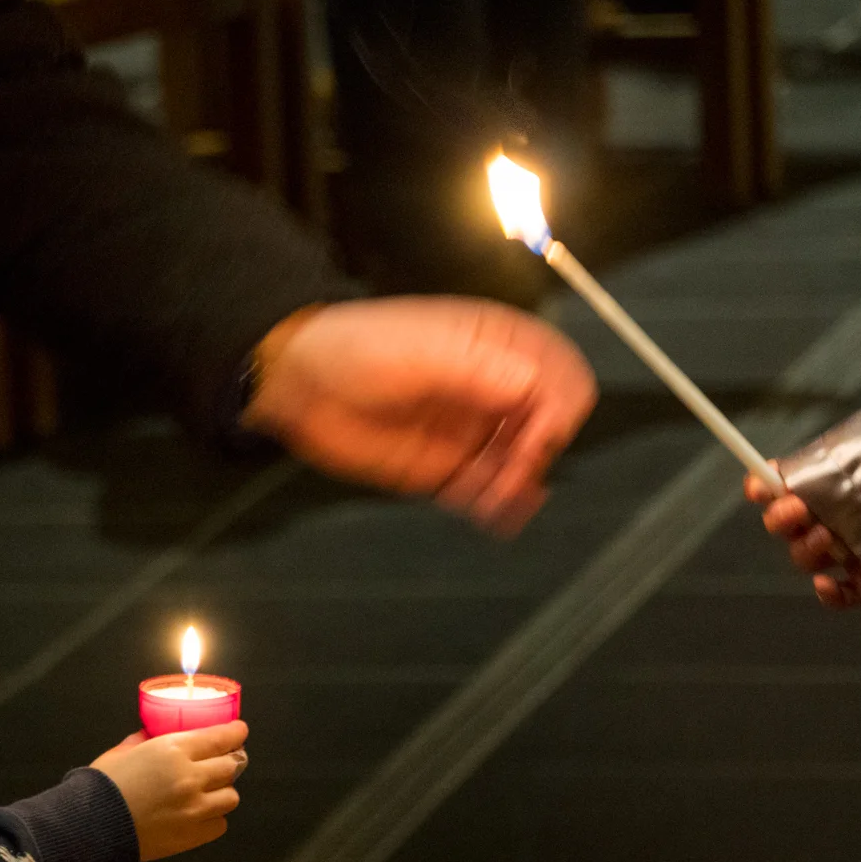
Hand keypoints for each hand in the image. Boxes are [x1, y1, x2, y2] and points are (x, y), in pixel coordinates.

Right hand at [90, 720, 247, 861]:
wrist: (92, 828)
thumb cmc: (103, 785)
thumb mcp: (122, 752)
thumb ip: (143, 739)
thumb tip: (153, 733)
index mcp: (173, 750)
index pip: (221, 738)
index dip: (236, 732)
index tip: (239, 731)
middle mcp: (191, 777)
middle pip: (232, 766)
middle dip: (230, 760)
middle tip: (223, 760)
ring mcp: (196, 809)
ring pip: (231, 796)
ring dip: (222, 791)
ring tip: (209, 791)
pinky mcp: (194, 836)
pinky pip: (220, 824)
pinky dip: (214, 818)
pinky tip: (199, 815)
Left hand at [243, 297, 596, 536]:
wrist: (300, 382)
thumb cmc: (356, 347)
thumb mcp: (423, 349)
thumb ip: (480, 368)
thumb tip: (533, 387)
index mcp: (498, 346)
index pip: (560, 376)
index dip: (559, 407)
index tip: (536, 434)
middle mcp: (492, 389)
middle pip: (549, 426)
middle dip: (539, 452)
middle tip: (512, 471)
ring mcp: (472, 430)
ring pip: (523, 465)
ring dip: (520, 486)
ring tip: (498, 501)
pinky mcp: (448, 467)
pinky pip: (488, 492)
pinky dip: (499, 506)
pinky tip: (497, 515)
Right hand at [745, 470, 860, 609]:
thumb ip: (837, 460)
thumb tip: (781, 467)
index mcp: (838, 482)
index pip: (786, 481)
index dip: (764, 483)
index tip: (760, 486)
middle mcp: (840, 515)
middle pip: (787, 522)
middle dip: (782, 518)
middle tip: (797, 511)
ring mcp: (854, 550)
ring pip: (807, 557)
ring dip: (805, 550)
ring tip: (828, 540)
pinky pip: (840, 595)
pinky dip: (829, 594)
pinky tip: (829, 584)